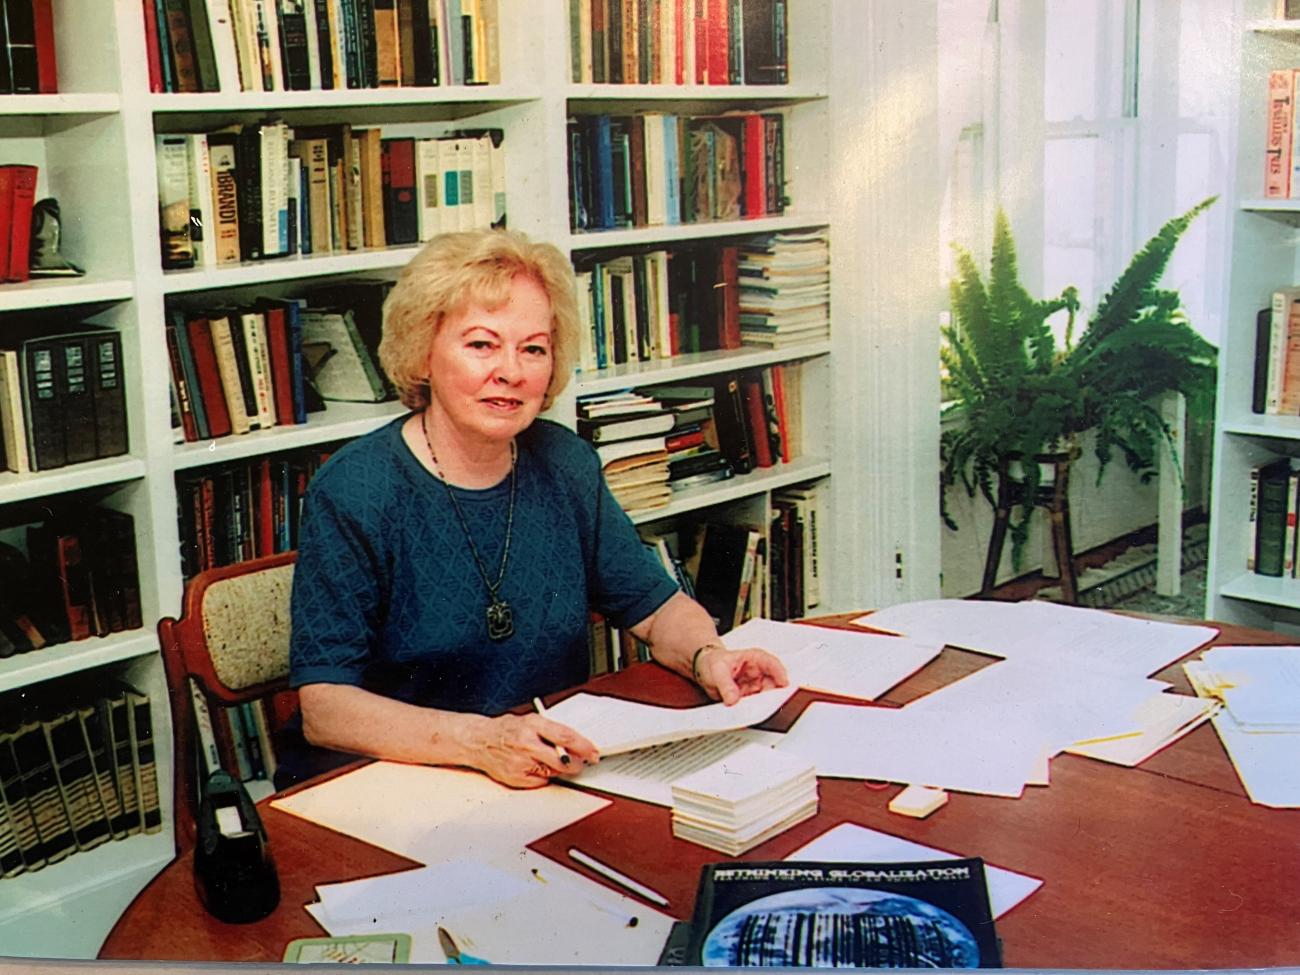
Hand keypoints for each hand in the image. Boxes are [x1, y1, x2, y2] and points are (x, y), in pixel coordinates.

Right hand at [470, 712, 598, 788]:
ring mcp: (520, 762)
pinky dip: (543, 776)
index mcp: (532, 725)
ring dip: (559, 769)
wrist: (480, 741)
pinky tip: (534, 766)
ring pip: (553, 772)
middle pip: (562, 760)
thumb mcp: (531, 721)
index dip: (584, 746)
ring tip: (549, 760)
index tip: (593, 752)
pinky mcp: (516, 778)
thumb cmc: (506, 729)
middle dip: (576, 764)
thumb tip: (575, 743)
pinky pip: (540, 781)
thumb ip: (551, 731)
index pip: (565, 737)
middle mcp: (526, 744)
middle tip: (581, 762)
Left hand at [695, 646, 788, 704]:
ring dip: (764, 706)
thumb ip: (725, 685)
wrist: (704, 669)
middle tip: (770, 705)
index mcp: (754, 659)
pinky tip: (750, 716)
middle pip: (774, 685)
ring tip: (758, 713)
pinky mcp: (750, 698)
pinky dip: (754, 711)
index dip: (780, 674)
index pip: (772, 664)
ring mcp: (755, 687)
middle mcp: (759, 673)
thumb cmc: (713, 662)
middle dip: (774, 695)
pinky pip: (756, 706)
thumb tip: (733, 699)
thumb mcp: (717, 670)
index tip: (783, 684)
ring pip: (767, 698)